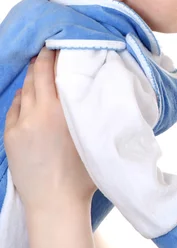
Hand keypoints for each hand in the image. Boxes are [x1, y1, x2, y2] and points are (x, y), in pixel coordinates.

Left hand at [4, 47, 96, 213]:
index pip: (52, 72)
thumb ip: (91, 112)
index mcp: (59, 112)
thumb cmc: (83, 176)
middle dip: (41, 61)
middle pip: (35, 77)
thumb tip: (96, 92)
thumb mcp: (93, 138)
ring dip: (32, 79)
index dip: (53, 54)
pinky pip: (15, 108)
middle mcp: (37, 113)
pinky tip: (29, 97)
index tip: (59, 43)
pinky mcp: (10, 136)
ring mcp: (20, 125)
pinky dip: (23, 98)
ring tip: (40, 71)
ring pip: (24, 91)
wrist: (54, 204)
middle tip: (49, 50)